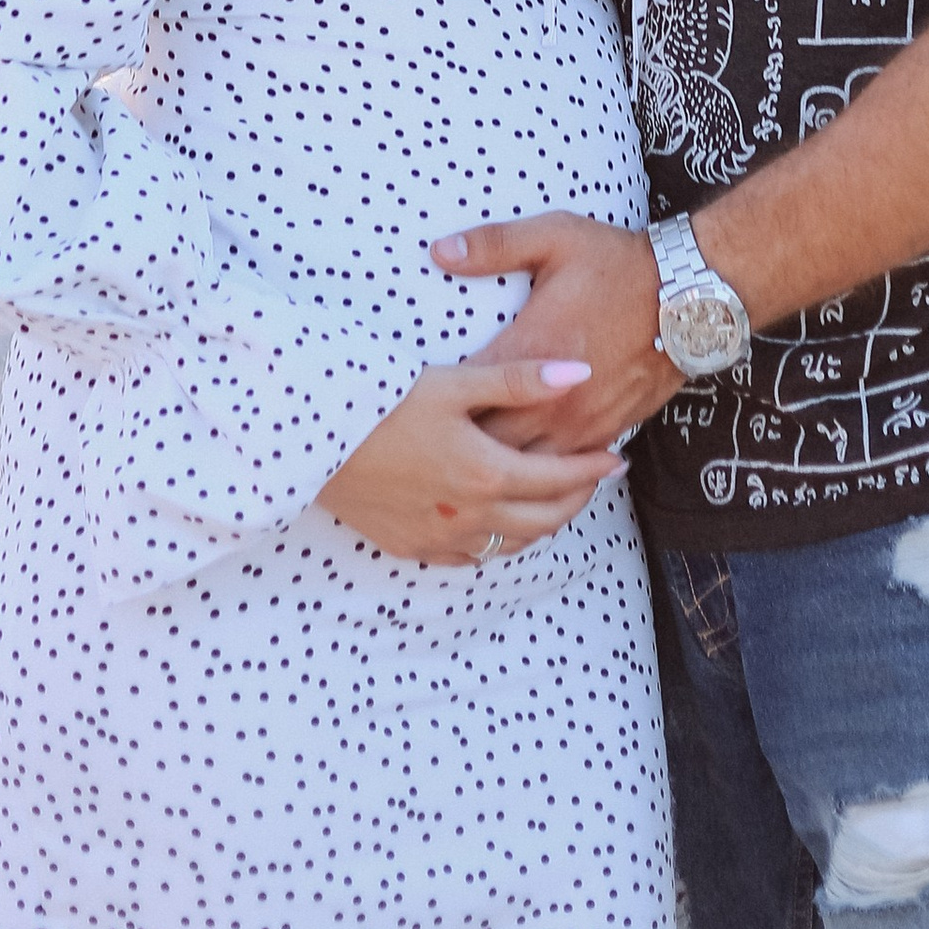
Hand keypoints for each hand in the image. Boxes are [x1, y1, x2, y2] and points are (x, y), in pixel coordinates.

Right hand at [315, 357, 623, 563]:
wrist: (311, 437)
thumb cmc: (383, 399)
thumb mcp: (455, 381)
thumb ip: (521, 378)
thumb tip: (580, 372)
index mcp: (487, 473)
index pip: (560, 479)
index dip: (593, 469)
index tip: (616, 457)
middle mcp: (469, 516)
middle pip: (544, 520)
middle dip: (576, 499)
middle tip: (595, 478)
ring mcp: (439, 537)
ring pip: (511, 544)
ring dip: (541, 523)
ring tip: (555, 498)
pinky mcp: (410, 545)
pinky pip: (469, 556)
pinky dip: (497, 541)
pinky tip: (498, 523)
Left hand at [433, 216, 685, 451]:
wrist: (688, 295)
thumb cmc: (616, 264)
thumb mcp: (554, 237)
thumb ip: (494, 244)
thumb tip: (439, 250)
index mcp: (530, 351)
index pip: (467, 393)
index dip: (435, 402)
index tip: (412, 402)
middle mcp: (552, 399)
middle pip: (489, 444)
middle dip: (458, 445)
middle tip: (428, 445)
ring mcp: (581, 424)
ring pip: (526, 469)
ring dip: (496, 469)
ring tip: (464, 469)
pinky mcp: (606, 434)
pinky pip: (564, 473)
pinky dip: (538, 476)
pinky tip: (519, 475)